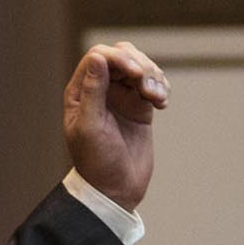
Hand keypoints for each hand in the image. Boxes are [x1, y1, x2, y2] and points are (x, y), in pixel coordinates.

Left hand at [64, 41, 165, 212]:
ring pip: (141, 67)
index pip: (99, 56)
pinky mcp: (140, 107)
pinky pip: (153, 84)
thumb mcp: (90, 127)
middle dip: (140, 66)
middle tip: (147, 89)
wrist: (116, 189)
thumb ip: (93, 91)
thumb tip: (98, 57)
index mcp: (81, 91)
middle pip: (122, 55)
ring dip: (153, 77)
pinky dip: (161, 87)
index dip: (119, 58)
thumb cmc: (97, 162)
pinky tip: (162, 103)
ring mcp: (122, 96)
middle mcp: (101, 89)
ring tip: (157, 99)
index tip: (135, 74)